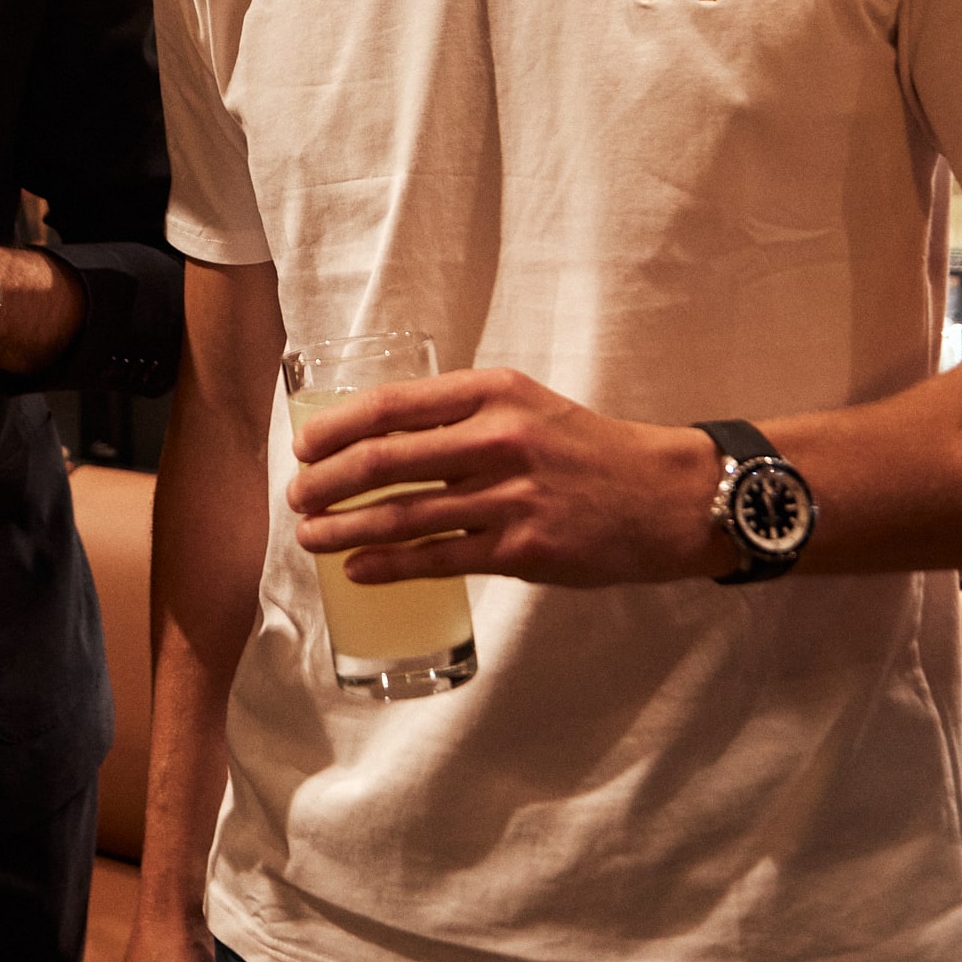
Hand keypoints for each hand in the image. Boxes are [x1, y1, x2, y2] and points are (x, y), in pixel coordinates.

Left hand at [287, 369, 724, 591]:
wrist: (664, 495)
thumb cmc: (584, 449)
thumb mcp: (525, 405)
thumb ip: (461, 416)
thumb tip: (380, 437)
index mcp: (492, 392)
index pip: (391, 405)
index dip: (334, 427)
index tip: (302, 445)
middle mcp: (497, 437)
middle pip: (384, 460)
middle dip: (326, 482)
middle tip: (297, 496)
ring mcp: (509, 496)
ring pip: (402, 515)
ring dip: (343, 529)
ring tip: (310, 536)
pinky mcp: (522, 547)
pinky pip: (437, 558)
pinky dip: (387, 566)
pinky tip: (358, 570)